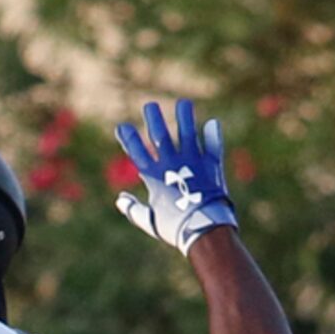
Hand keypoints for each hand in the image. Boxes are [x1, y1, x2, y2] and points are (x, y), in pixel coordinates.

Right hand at [114, 100, 237, 255]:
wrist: (203, 229)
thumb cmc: (175, 228)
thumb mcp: (150, 222)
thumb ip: (134, 210)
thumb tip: (120, 200)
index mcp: (154, 176)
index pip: (137, 152)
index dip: (128, 138)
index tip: (122, 126)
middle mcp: (172, 163)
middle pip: (160, 135)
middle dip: (153, 118)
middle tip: (150, 106)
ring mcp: (192, 161)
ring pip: (187, 132)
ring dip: (185, 117)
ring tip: (184, 104)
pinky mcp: (211, 165)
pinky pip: (213, 146)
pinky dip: (213, 135)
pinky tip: (212, 123)